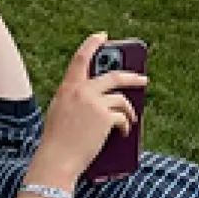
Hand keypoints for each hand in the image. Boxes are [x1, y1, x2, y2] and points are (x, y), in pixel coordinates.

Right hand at [38, 32, 147, 182]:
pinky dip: (125, 126)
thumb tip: (105, 100)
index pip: (80, 59)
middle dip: (131, 77)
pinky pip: (122, 117)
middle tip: (142, 79)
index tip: (103, 36)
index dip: (92, 44)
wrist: (56, 161)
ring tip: (133, 118)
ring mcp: (94, 103)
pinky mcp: (105, 117)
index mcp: (66, 89)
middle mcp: (81, 92)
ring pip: (121, 99)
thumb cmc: (56, 143)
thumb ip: (76, 101)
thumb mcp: (60, 114)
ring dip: (129, 110)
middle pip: (113, 76)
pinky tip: (125, 133)